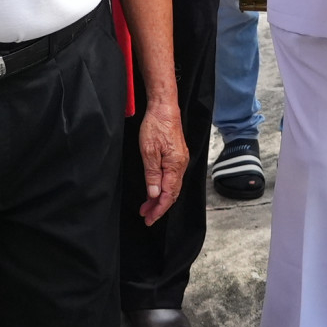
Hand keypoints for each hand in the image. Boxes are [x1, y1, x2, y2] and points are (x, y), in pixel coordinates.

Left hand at [137, 99, 188, 224]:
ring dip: (160, 197)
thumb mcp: (148, 151)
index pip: (169, 195)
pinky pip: (172, 177)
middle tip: (145, 216)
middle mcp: (181, 165)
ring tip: (147, 206)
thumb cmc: (155, 125)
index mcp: (175, 165)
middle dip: (159, 207)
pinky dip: (163, 187)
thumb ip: (152, 174)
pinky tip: (155, 189)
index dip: (159, 209)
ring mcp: (181, 160)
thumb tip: (155, 194)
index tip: (149, 219)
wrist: (164, 107)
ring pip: (172, 186)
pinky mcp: (177, 155)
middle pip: (172, 193)